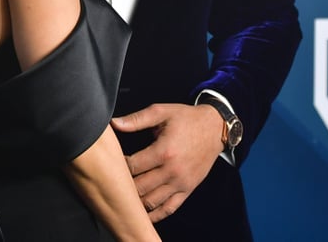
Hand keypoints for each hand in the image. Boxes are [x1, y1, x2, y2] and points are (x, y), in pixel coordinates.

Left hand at [110, 103, 222, 222]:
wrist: (215, 128)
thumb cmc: (187, 118)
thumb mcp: (162, 112)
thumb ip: (137, 119)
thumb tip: (114, 123)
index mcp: (164, 151)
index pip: (132, 166)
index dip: (118, 165)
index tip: (112, 162)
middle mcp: (172, 171)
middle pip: (139, 187)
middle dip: (123, 185)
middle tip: (113, 181)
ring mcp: (181, 183)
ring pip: (151, 202)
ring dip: (135, 201)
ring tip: (124, 195)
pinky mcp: (187, 189)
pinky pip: (168, 208)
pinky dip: (154, 215)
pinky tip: (142, 214)